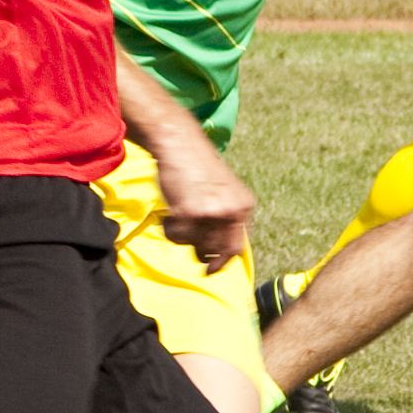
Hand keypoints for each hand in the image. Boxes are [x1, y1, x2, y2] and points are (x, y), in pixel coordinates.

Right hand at [154, 140, 255, 272]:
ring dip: (183, 237)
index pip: (236, 247)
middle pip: (217, 252)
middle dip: (203, 253)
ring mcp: (211, 213)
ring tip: (178, 214)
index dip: (223, 260)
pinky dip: (169, 229)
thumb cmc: (198, 167)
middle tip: (191, 245)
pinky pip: (176, 237)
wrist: (180, 143)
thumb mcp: (225, 191)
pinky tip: (169, 211)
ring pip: (194, 246)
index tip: (212, 269)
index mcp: (244, 207)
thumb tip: (220, 253)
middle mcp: (231, 212)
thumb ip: (227, 218)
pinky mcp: (188, 212)